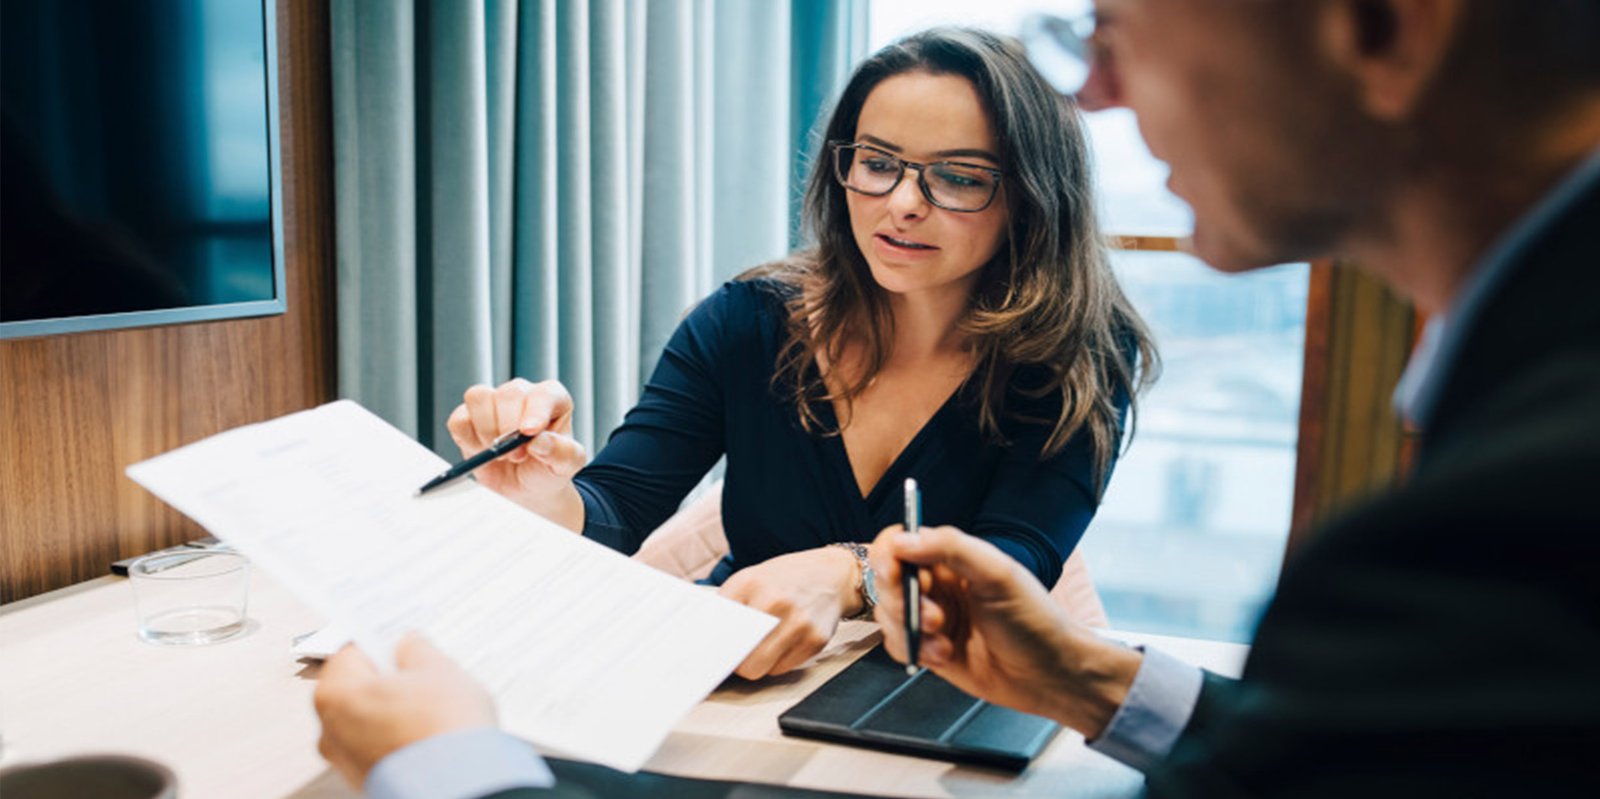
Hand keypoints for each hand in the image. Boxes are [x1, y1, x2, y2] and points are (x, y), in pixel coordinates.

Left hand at [313, 633, 497, 786]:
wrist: (459, 785)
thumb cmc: (443, 727)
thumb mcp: (438, 670)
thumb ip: (417, 650)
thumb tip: (409, 645)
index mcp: (335, 693)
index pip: (351, 651)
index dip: (380, 641)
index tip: (400, 638)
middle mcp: (330, 729)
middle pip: (357, 687)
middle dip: (387, 678)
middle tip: (422, 670)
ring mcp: (346, 760)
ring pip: (369, 718)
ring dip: (394, 708)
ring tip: (432, 704)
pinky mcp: (367, 779)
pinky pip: (380, 745)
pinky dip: (399, 735)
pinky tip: (429, 730)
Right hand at [446, 378, 586, 529]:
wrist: (526, 488)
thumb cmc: (548, 470)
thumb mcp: (565, 466)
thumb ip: (561, 453)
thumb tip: (539, 441)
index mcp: (552, 399)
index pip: (544, 393)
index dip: (535, 411)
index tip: (529, 432)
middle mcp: (522, 394)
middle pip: (508, 394)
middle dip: (509, 429)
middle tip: (517, 456)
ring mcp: (493, 402)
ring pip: (478, 397)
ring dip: (486, 431)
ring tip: (500, 454)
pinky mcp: (468, 418)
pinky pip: (459, 418)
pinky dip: (467, 438)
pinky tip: (481, 451)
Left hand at [718, 546, 860, 678]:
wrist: (832, 575)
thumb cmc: (785, 580)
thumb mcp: (750, 579)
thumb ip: (728, 606)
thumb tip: (703, 639)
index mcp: (750, 583)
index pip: (718, 627)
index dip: (711, 645)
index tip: (706, 654)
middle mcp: (776, 602)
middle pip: (739, 658)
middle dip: (734, 662)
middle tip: (735, 655)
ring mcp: (798, 623)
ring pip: (760, 670)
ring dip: (755, 663)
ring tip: (760, 646)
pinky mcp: (816, 641)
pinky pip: (782, 669)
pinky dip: (777, 662)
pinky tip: (782, 643)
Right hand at [868, 526, 1139, 737]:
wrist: (1051, 675)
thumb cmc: (1034, 620)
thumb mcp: (998, 575)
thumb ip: (951, 548)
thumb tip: (903, 540)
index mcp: (952, 558)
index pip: (901, 542)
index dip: (888, 555)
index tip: (894, 573)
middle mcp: (938, 584)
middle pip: (887, 580)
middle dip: (903, 600)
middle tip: (934, 616)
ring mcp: (931, 618)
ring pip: (887, 614)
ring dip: (910, 628)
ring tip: (944, 639)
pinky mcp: (929, 649)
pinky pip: (897, 644)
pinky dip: (914, 650)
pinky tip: (944, 655)